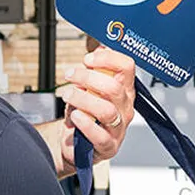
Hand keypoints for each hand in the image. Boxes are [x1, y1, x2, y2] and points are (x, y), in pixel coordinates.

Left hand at [54, 46, 137, 175]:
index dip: (108, 59)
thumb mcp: (90, 88)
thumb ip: (96, 70)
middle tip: (70, 75)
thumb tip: (99, 48)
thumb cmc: (84, 114)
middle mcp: (124, 108)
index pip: (127, 68)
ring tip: (68, 96)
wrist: (75, 144)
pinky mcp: (108, 146)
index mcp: (124, 90)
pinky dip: (84, 123)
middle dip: (88, 78)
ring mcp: (117, 128)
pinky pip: (99, 134)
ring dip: (82, 99)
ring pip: (106, 110)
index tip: (88, 59)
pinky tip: (75, 117)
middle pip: (114, 88)